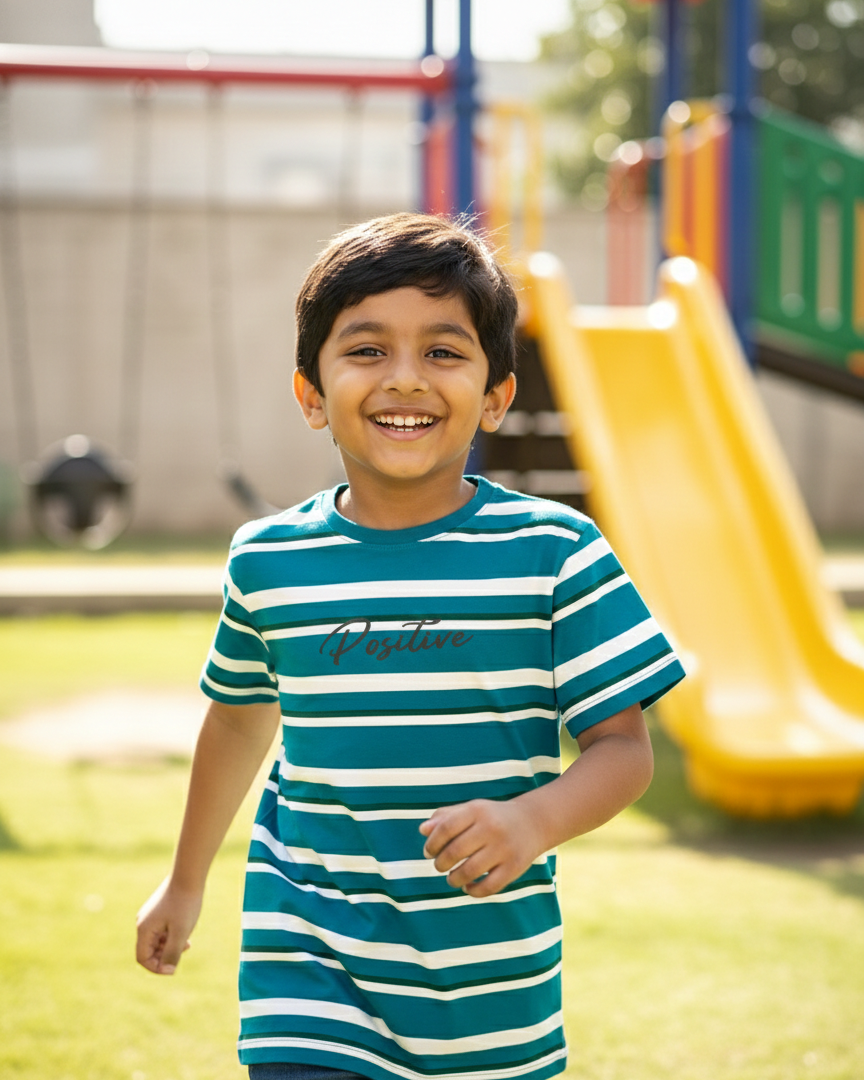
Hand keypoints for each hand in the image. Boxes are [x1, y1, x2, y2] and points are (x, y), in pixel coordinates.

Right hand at [135, 877, 201, 974]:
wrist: (189, 875)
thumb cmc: (185, 903)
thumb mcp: (181, 932)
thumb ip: (172, 953)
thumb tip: (167, 970)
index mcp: (144, 929)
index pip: (143, 958)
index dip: (156, 967)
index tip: (174, 968)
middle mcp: (143, 922)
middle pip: (150, 950)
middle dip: (166, 955)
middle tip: (184, 949)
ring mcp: (150, 915)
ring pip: (157, 940)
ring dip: (170, 945)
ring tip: (187, 941)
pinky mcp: (158, 910)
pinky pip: (162, 930)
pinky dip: (172, 935)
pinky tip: (186, 932)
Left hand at [419, 798, 546, 897]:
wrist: (532, 822)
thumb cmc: (492, 817)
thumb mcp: (471, 810)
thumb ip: (445, 817)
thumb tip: (423, 830)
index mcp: (477, 811)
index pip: (446, 828)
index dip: (432, 843)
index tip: (428, 852)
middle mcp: (491, 828)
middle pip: (455, 851)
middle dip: (440, 863)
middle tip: (439, 866)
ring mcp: (504, 848)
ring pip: (470, 871)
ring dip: (454, 879)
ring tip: (452, 878)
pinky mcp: (514, 868)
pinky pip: (488, 887)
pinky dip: (473, 891)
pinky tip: (468, 887)